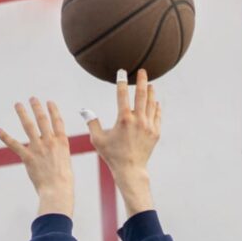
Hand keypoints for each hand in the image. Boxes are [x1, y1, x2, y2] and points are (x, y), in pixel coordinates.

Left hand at [0, 98, 75, 218]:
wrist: (57, 190)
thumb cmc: (64, 181)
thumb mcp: (65, 162)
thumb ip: (58, 153)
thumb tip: (54, 152)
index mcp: (62, 142)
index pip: (58, 122)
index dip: (53, 111)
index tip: (49, 102)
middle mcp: (50, 142)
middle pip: (42, 120)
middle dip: (37, 107)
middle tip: (32, 98)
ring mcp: (38, 148)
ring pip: (29, 126)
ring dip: (23, 113)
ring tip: (18, 104)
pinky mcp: (27, 157)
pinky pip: (14, 145)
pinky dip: (5, 137)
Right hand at [85, 71, 159, 213]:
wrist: (130, 170)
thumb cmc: (112, 155)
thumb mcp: (98, 139)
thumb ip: (92, 123)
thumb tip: (84, 110)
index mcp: (123, 119)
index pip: (122, 95)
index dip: (121, 81)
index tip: (122, 72)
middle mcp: (138, 120)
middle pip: (142, 94)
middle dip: (142, 81)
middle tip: (143, 71)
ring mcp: (149, 125)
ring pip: (152, 103)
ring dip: (151, 92)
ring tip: (150, 85)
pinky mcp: (155, 132)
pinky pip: (157, 115)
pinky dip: (156, 107)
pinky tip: (156, 102)